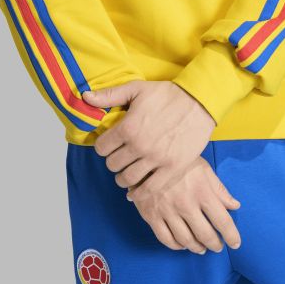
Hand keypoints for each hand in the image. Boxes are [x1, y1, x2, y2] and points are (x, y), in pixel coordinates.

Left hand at [82, 80, 215, 202]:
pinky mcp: (172, 169)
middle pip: (113, 165)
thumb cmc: (167, 94)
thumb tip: (85, 97)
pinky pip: (149, 190)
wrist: (199, 101)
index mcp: (128, 127)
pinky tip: (134, 192)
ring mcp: (156, 159)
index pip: (101, 148)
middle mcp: (139, 146)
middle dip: (113, 161)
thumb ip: (109, 96)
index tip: (110, 145)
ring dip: (123, 177)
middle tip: (120, 157)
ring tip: (127, 171)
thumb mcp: (136, 89)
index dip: (103, 146)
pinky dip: (138, 194)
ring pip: (127, 179)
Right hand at [127, 156, 241, 252]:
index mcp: (202, 191)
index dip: (231, 235)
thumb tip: (235, 206)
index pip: (222, 221)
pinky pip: (165, 239)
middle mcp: (186, 204)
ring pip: (185, 240)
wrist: (147, 155)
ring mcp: (167, 211)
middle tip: (218, 246)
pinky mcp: (151, 215)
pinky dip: (176, 246)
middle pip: (205, 234)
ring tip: (201, 248)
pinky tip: (182, 244)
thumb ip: (219, 189)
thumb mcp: (203, 168)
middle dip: (215, 244)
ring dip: (197, 248)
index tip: (235, 243)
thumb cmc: (179, 160)